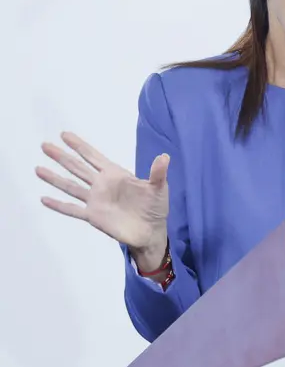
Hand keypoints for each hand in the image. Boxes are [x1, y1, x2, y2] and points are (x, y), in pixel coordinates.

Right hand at [36, 132, 169, 268]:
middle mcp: (102, 185)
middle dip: (62, 157)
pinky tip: (44, 199)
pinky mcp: (93, 216)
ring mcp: (96, 200)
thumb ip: (158, 173)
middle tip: (44, 145)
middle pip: (77, 168)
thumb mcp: (159, 188)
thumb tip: (164, 156)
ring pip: (70, 186)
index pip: (94, 157)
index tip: (65, 135)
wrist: (150, 231)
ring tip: (38, 169)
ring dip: (54, 178)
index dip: (80, 146)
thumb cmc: (155, 207)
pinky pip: (72, 209)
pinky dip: (58, 205)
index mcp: (115, 174)